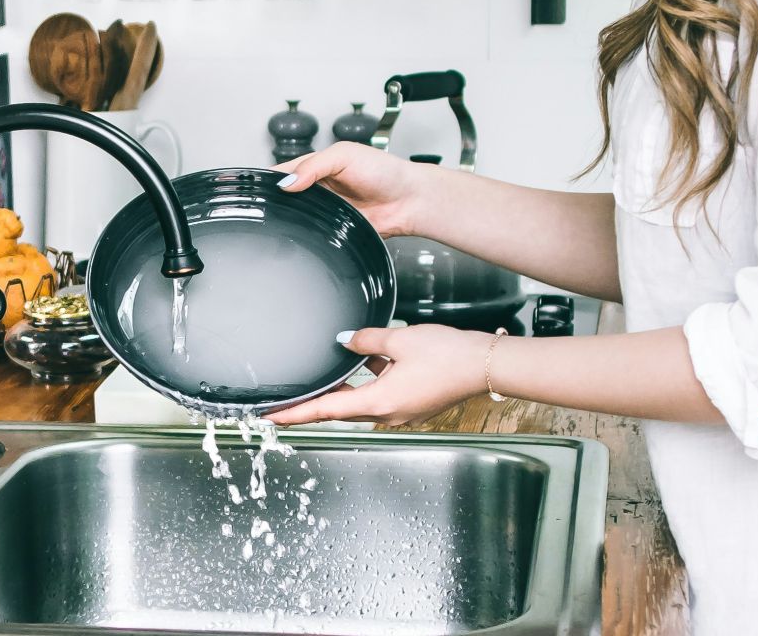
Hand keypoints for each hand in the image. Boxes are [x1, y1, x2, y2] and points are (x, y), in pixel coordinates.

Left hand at [264, 325, 493, 426]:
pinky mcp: (413, 402)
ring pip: (362, 400)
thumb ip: (367, 340)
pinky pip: (381, 393)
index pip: (326, 410)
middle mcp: (388, 412)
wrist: (485, 364)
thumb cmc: (448, 355)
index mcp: (379, 402)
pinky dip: (369, 380)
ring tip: (322, 376)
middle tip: (286, 401)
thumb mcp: (400, 339)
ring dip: (343, 389)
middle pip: (340, 409)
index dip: (296, 414)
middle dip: (314, 403)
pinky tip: (366, 359)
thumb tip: (345, 340)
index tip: (271, 418)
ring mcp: (402, 410)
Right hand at [272, 141, 431, 238]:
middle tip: (266, 206)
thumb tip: (287, 182)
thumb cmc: (385, 171)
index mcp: (317, 166)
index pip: (284, 171)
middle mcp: (318, 188)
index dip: (270, 179)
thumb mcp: (345, 155)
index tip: (257, 187)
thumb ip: (314, 165)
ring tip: (284, 218)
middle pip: (286, 196)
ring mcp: (325, 210)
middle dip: (277, 201)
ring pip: (296, 217)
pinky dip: (306, 233)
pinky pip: (313, 233)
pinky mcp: (333, 229)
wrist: (409, 201)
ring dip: (291, 218)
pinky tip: (302, 232)